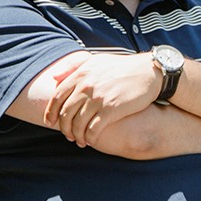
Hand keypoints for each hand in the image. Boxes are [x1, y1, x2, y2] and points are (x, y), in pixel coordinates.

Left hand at [45, 52, 159, 147]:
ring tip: (80, 140)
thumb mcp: (97, 60)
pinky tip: (91, 141)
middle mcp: (87, 86)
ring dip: (76, 136)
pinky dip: (89, 138)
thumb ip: (74, 66)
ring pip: (78, 124)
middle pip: (66, 113)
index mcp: (82, 74)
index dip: (51, 112)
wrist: (150, 72)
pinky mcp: (111, 110)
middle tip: (68, 135)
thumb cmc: (123, 67)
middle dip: (64, 128)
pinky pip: (93, 129)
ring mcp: (98, 99)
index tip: (50, 122)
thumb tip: (53, 77)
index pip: (57, 97)